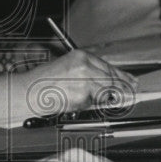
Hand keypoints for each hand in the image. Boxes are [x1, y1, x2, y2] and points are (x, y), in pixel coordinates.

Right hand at [15, 49, 136, 115]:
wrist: (28, 91)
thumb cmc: (43, 81)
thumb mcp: (67, 67)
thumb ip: (88, 72)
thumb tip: (110, 82)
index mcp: (81, 56)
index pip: (109, 66)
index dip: (123, 75)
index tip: (131, 81)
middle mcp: (84, 66)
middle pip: (112, 79)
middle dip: (121, 88)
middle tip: (129, 93)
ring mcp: (84, 82)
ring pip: (105, 93)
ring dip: (103, 99)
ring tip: (88, 98)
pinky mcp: (82, 97)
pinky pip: (92, 104)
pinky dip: (87, 105)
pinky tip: (75, 101)